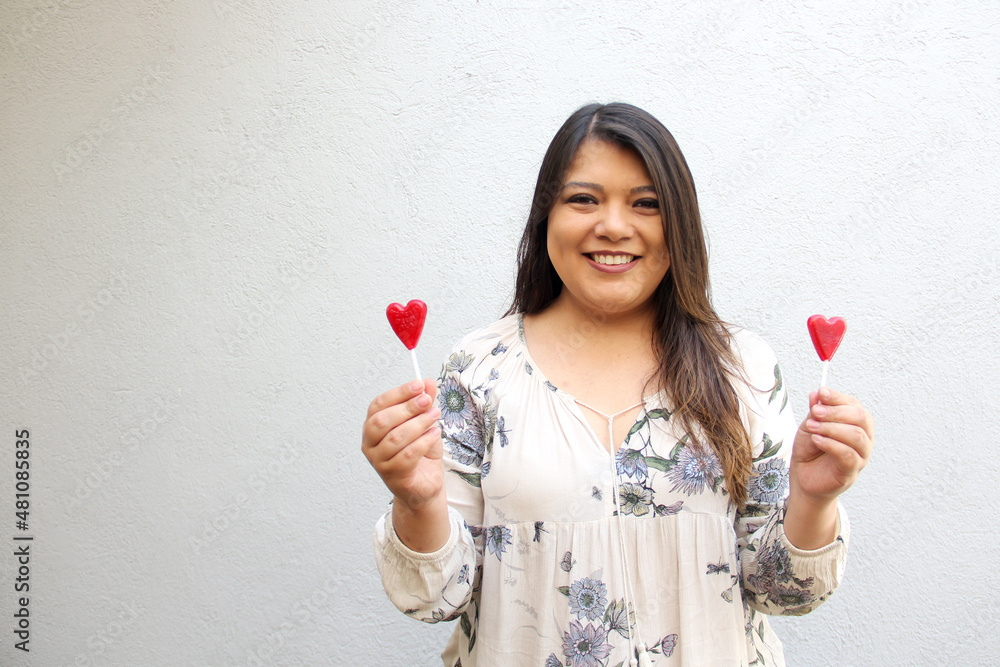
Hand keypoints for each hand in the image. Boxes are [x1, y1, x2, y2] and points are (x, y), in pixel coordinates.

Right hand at [361, 378, 444, 509]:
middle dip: (407, 408)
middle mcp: (370, 444)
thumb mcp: (424, 423)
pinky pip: (407, 455)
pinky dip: (423, 441)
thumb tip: (428, 382)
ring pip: (395, 438)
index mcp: (372, 427)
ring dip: (418, 424)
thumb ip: (423, 403)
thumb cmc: (420, 453)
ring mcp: (379, 462)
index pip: (378, 405)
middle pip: (382, 421)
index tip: (418, 385)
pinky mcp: (393, 476)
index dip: (398, 393)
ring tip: (435, 415)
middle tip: (427, 400)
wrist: (424, 485)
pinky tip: (435, 434)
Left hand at [790, 387, 873, 503]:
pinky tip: (817, 439)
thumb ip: (816, 411)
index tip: (822, 393)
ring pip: (857, 436)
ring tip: (812, 426)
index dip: (838, 397)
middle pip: (861, 418)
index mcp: (855, 423)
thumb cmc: (810, 449)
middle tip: (815, 411)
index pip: (854, 405)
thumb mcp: (810, 425)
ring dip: (832, 428)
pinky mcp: (852, 471)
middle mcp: (863, 438)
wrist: (804, 476)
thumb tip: (818, 393)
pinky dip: (831, 444)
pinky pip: (849, 455)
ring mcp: (861, 455)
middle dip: (836, 412)